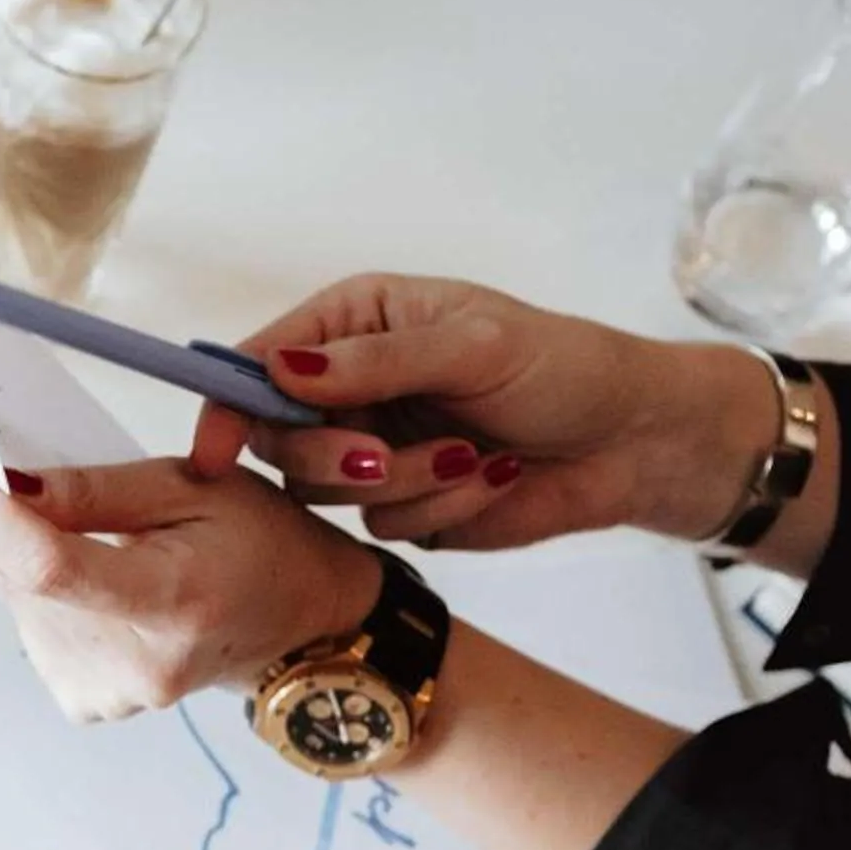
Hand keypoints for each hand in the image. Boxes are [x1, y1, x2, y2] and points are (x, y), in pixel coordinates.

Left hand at [0, 433, 379, 719]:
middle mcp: (132, 664)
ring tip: (95, 533)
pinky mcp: (83, 700)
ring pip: (16, 596)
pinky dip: (43, 588)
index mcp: (172, 602)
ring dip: (26, 550)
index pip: (46, 563)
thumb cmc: (262, 546)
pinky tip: (93, 576)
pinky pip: (31, 623)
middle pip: (18, 576)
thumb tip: (2, 478)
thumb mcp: (196, 485)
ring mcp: (103, 692)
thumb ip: (94, 488)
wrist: (297, 624)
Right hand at [182, 273, 768, 549]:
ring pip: (327, 490)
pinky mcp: (399, 504)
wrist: (633, 443)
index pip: (259, 363)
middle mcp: (350, 386)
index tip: (216, 451)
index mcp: (356, 324)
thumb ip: (373, 363)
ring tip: (472, 456)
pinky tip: (488, 479)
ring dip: (404, 482)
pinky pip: (381, 525)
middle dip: (337, 454)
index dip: (227, 406)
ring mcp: (370, 448)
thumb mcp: (472, 348)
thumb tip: (280, 368)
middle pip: (279, 438)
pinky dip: (437, 509)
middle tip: (385, 455)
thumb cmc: (565, 369)